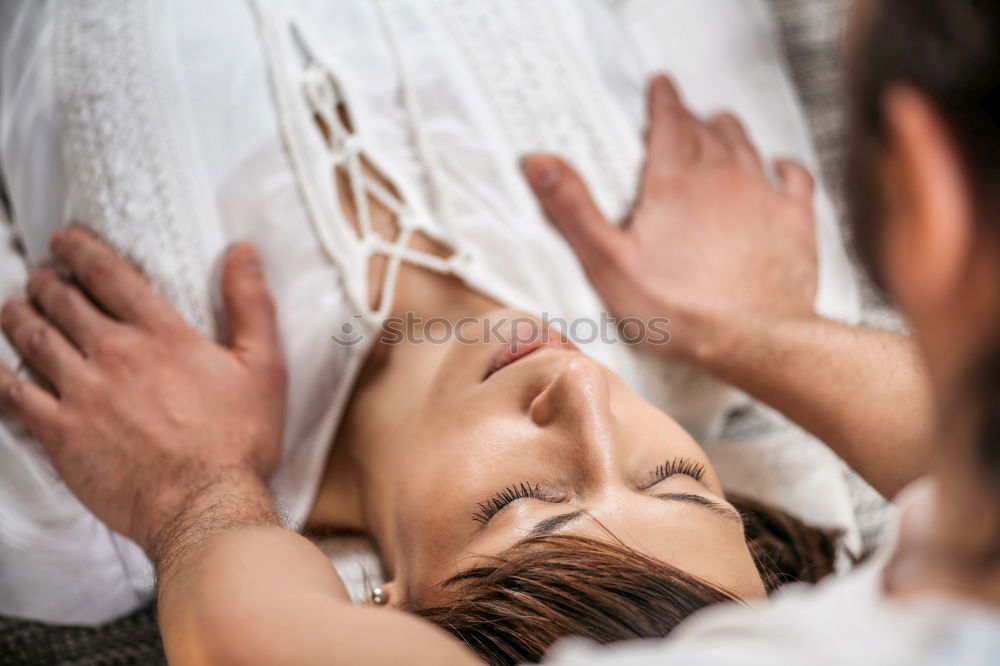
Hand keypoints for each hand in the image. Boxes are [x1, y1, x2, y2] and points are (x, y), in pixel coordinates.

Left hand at [0, 227, 286, 558]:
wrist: (205, 506)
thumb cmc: (238, 441)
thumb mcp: (263, 367)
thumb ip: (251, 305)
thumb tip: (242, 253)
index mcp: (162, 334)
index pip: (110, 275)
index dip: (80, 250)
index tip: (64, 241)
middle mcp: (115, 354)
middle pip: (63, 302)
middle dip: (46, 282)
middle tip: (40, 277)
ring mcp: (82, 393)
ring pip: (33, 339)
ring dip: (19, 316)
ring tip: (15, 309)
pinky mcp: (61, 433)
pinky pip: (14, 394)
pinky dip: (1, 374)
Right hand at [523, 75, 817, 361]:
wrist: (752, 338)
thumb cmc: (678, 308)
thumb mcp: (608, 261)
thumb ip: (573, 208)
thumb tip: (539, 162)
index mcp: (675, 181)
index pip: (669, 121)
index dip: (662, 99)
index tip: (660, 85)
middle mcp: (722, 176)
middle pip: (707, 130)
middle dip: (692, 117)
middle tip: (683, 111)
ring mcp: (762, 196)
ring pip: (746, 147)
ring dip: (730, 132)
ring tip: (720, 123)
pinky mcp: (794, 221)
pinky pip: (794, 179)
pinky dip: (785, 166)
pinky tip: (780, 165)